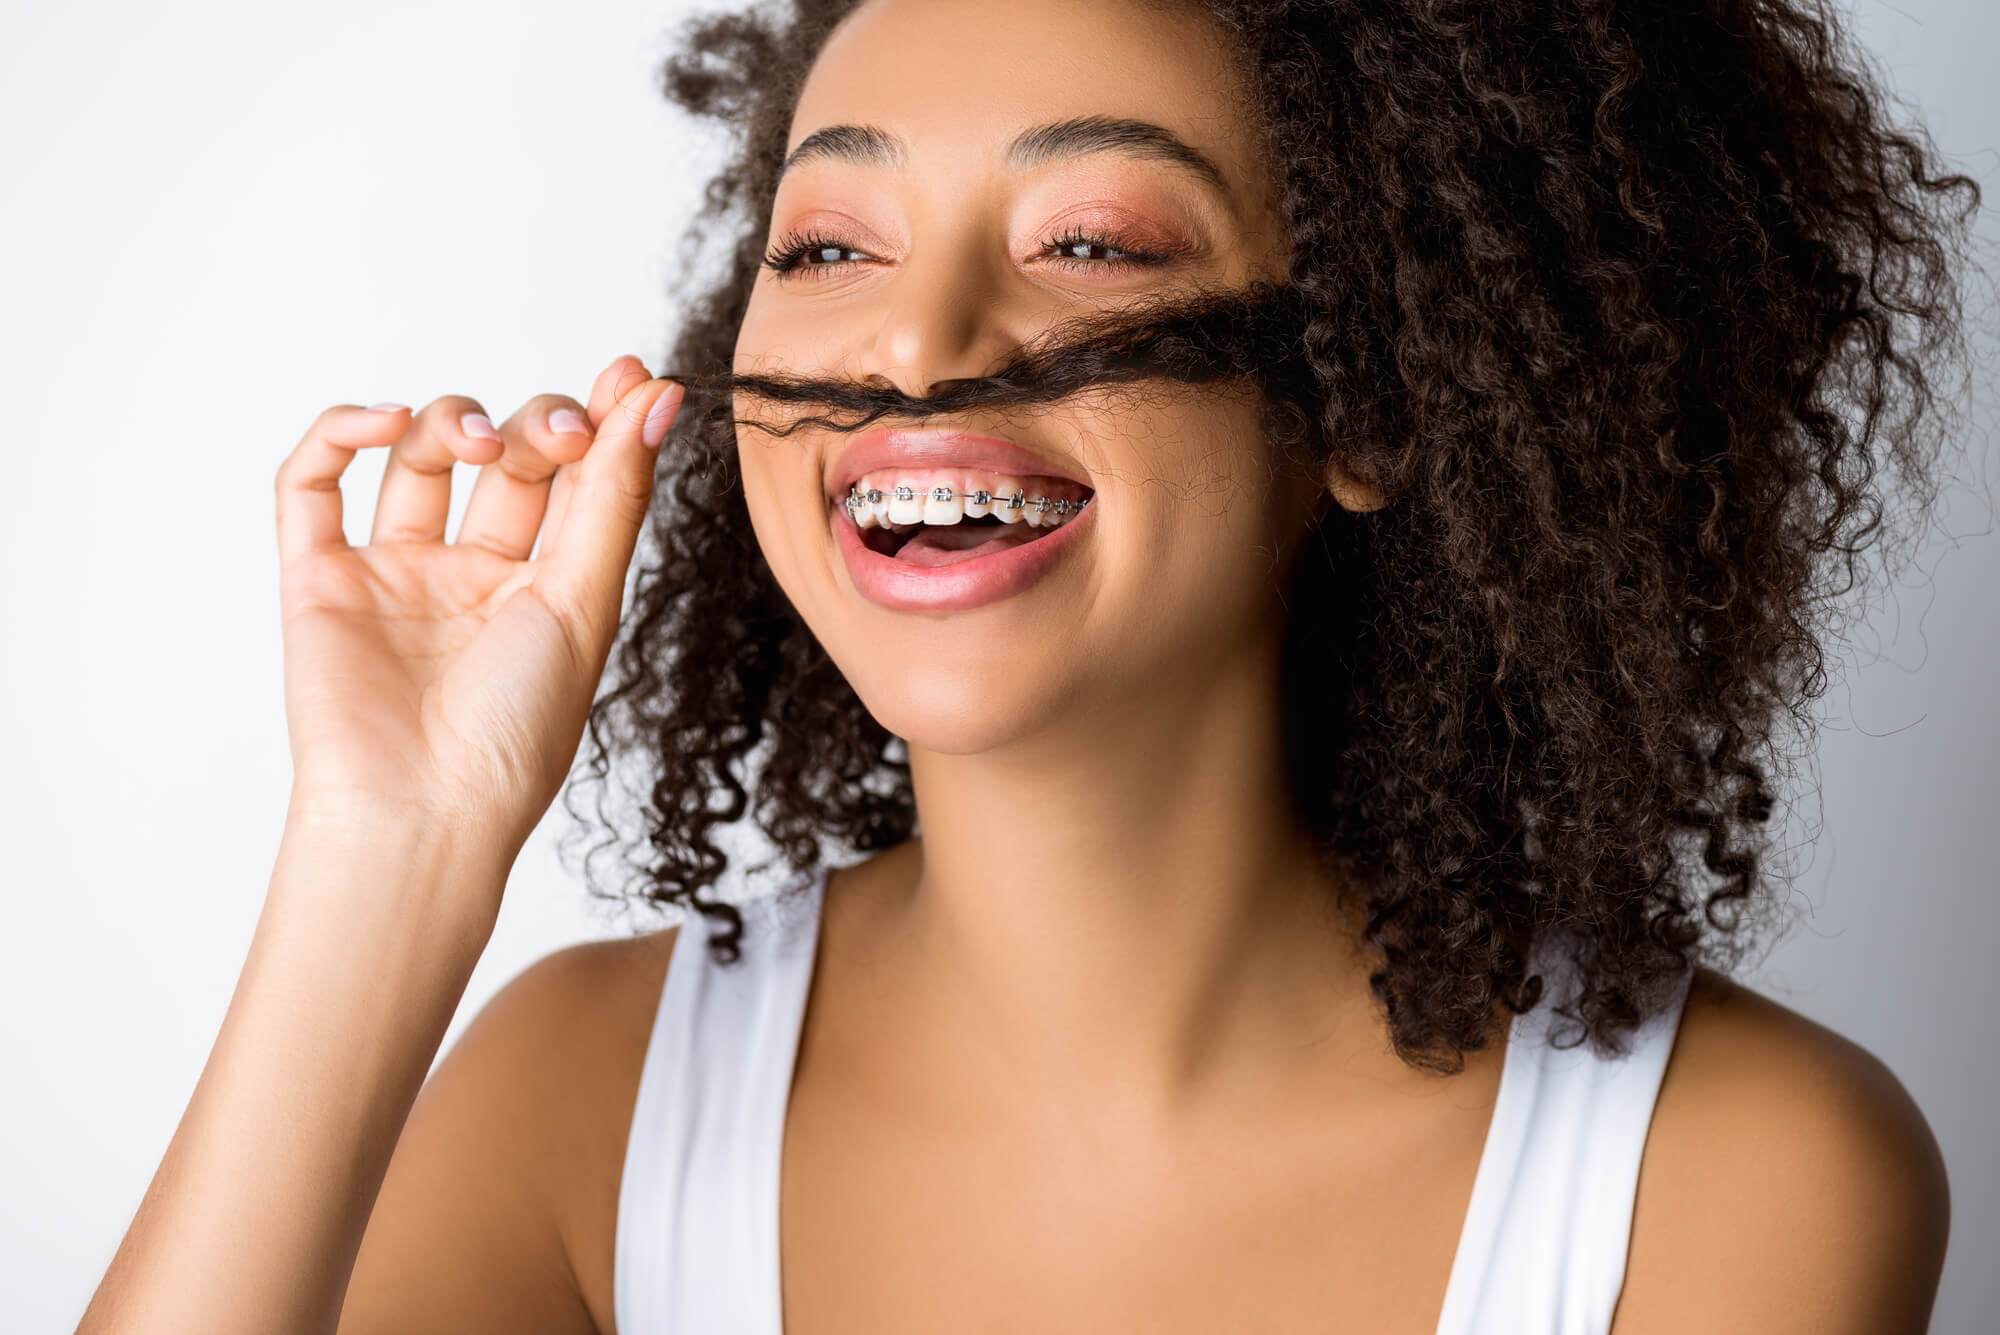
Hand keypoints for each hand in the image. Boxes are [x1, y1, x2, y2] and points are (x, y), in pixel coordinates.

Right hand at [272, 356, 681, 866]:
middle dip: (535, 426)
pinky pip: (312, 484)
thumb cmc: (517, 730)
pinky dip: (342, 433)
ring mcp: (394, 575)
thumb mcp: (584, 601)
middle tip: (555, 435)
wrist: (422, 812)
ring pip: (416, 456)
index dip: (600, 421)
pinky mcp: (319, 580)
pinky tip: (387, 421)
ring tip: (479, 443)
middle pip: (504, 460)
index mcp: (547, 590)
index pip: (575, 481)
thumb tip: (660, 393)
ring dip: (453, 421)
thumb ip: (614, 495)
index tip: (630, 374)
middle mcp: (473, 577)